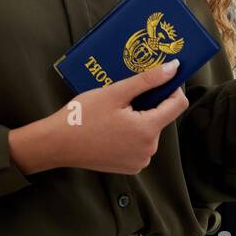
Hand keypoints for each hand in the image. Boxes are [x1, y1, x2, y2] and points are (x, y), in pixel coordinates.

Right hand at [10, 60, 188, 175]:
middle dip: (148, 104)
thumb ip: (147, 80)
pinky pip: (140, 145)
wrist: (56, 144)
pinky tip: (112, 128)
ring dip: (139, 119)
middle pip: (162, 117)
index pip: (179, 104)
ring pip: (150, 130)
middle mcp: (148, 150)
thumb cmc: (82, 116)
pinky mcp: (130, 167)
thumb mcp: (115, 93)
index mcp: (147, 130)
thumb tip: (174, 68)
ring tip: (114, 113)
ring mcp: (139, 161)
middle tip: (124, 97)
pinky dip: (131, 134)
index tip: (158, 80)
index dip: (172, 89)